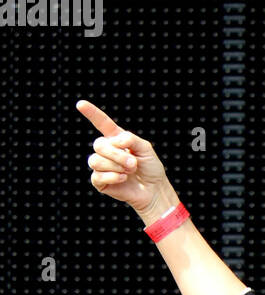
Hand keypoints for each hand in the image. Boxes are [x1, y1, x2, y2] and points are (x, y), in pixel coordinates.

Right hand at [76, 99, 173, 219]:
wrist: (154, 190)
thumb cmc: (150, 168)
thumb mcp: (145, 149)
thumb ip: (131, 139)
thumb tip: (115, 141)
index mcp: (116, 139)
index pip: (101, 123)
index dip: (92, 113)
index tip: (80, 104)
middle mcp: (106, 150)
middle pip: (99, 145)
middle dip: (117, 155)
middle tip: (133, 164)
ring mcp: (101, 166)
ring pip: (96, 160)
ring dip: (116, 166)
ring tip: (129, 171)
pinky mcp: (100, 181)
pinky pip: (97, 176)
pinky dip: (113, 176)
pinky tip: (123, 178)